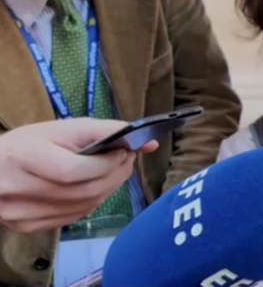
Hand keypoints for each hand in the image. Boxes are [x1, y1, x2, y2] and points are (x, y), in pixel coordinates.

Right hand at [0, 118, 157, 232]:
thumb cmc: (28, 144)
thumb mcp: (61, 129)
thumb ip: (106, 132)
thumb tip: (149, 143)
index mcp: (24, 157)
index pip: (73, 171)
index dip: (106, 164)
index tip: (124, 151)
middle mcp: (18, 189)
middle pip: (83, 192)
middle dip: (115, 175)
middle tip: (127, 159)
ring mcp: (21, 213)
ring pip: (82, 207)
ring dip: (108, 188)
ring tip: (114, 170)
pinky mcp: (26, 227)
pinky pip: (73, 217)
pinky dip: (92, 202)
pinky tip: (95, 187)